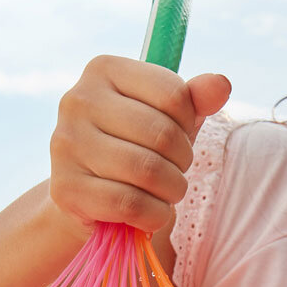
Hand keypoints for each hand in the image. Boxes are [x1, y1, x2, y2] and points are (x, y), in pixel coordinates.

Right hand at [49, 56, 230, 233]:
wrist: (87, 198)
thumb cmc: (134, 148)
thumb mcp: (167, 118)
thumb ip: (195, 99)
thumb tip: (221, 85)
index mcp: (103, 69)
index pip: (173, 94)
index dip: (188, 124)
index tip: (176, 136)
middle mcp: (77, 100)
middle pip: (162, 134)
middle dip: (182, 162)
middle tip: (174, 171)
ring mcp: (65, 144)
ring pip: (147, 171)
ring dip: (171, 191)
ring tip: (166, 193)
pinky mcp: (65, 188)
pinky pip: (129, 204)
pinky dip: (153, 216)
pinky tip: (150, 214)